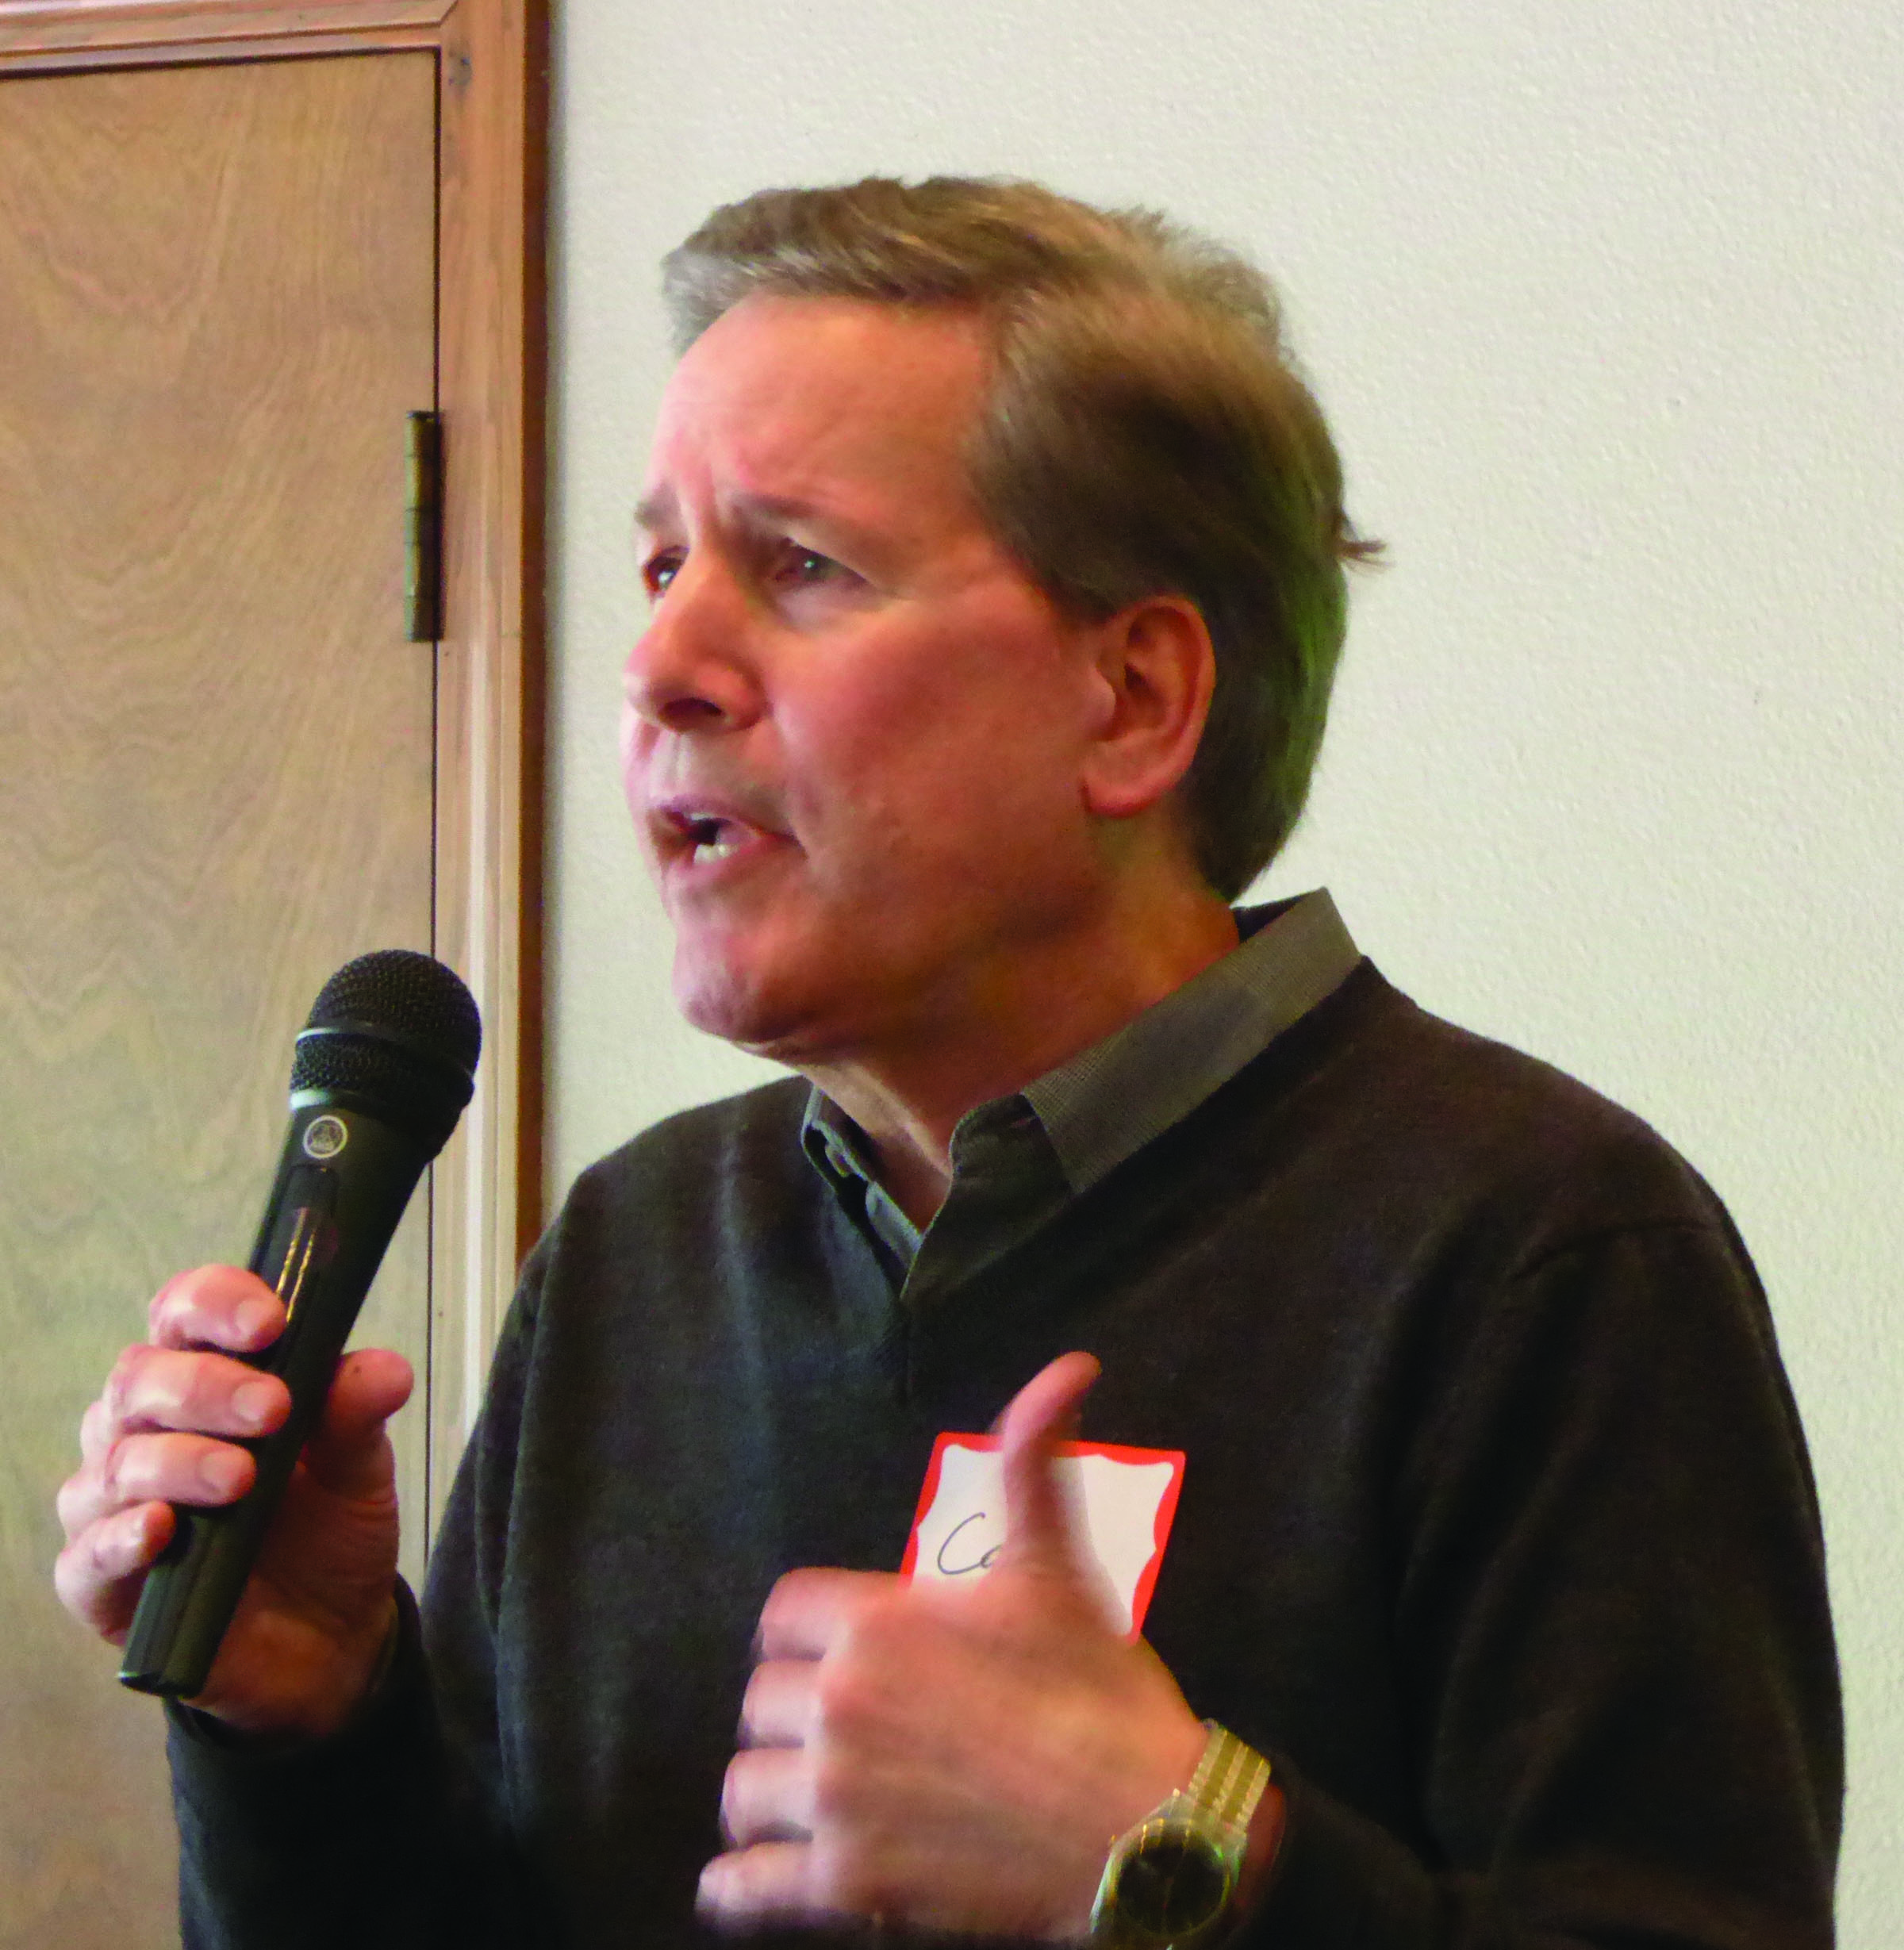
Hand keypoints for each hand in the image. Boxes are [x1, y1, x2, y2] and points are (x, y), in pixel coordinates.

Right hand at [54, 1264, 410, 1739]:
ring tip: (243, 1477)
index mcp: (206, 1378)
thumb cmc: (327, 1530)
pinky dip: (119, 1537)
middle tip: (274, 1409)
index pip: (183, 1313)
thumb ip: (357, 1415)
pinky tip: (161, 1530)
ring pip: (117, 1461)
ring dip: (180, 1461)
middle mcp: (147, 1430)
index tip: (270, 1321)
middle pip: (142, 1379)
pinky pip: (85, 1555)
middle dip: (208, 1387)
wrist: (330, 1638)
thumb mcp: (359, 1468)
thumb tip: (386, 1370)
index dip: (215, 1305)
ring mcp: (118, 1505)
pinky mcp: (103, 1584)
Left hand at [700, 1352, 1207, 1939]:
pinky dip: (739, 1887)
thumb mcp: (1058, 1564)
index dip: (807, 1633)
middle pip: (760, 1700)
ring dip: (770, 1795)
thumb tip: (1071, 1366)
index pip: (780, 1614)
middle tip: (840, 1733)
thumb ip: (1035, 1459)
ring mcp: (838, 1796)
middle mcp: (841, 1702)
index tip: (833, 1654)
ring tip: (808, 1800)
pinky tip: (750, 1881)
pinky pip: (741, 1886)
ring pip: (744, 1788)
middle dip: (794, 1713)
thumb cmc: (1098, 1690)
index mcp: (878, 1621)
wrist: (1147, 1825)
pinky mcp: (846, 1884)